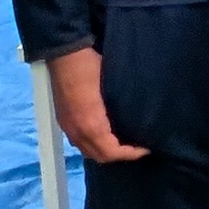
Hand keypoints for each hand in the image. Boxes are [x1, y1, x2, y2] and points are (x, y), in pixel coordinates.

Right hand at [47, 49, 146, 164]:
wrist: (64, 52)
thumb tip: (134, 119)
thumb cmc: (90, 66)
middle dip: (118, 155)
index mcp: (90, 124)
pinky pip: (79, 140)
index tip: (145, 149)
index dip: (129, 154)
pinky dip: (93, 143)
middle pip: (97, 155)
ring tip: (122, 143)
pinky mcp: (63, 118)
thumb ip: (120, 109)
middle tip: (135, 148)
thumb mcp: (111, 86)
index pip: (110, 151)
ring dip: (104, 150)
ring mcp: (67, 125)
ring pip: (86, 149)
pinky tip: (105, 133)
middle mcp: (76, 130)